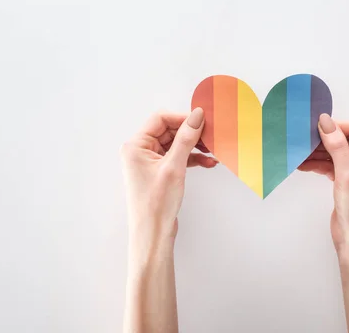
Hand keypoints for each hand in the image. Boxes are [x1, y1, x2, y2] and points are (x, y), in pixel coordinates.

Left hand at [120, 108, 216, 241]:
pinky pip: (178, 157)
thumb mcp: (174, 167)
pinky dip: (192, 158)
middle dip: (191, 133)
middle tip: (210, 137)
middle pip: (169, 130)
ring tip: (212, 151)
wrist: (153, 233)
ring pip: (176, 144)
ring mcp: (150, 161)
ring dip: (194, 146)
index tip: (202, 120)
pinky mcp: (160, 171)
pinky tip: (207, 162)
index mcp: (136, 146)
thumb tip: (196, 116)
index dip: (182, 118)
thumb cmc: (156, 204)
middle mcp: (140, 151)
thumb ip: (186, 139)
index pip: (160, 119)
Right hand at [298, 114, 348, 256]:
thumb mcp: (347, 172)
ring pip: (336, 153)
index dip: (335, 127)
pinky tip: (303, 164)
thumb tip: (325, 121)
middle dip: (323, 141)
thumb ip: (336, 144)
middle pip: (344, 140)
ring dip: (318, 153)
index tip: (314, 126)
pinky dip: (318, 164)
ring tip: (298, 153)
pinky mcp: (348, 181)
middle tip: (303, 139)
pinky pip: (332, 165)